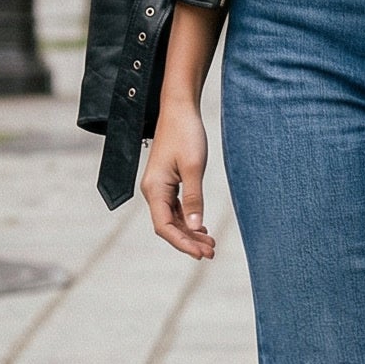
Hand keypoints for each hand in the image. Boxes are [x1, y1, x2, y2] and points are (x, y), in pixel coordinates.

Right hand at [141, 99, 214, 257]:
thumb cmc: (186, 134)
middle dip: (189, 241)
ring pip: (173, 219)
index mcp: (154, 189)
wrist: (180, 109)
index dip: (182, 243)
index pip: (164, 227)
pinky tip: (201, 227)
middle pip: (168, 226)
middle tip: (211, 252)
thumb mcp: (193, 168)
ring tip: (210, 243)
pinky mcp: (167, 182)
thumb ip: (194, 198)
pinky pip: (175, 208)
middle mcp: (153, 191)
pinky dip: (188, 219)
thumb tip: (194, 226)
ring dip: (190, 232)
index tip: (201, 253)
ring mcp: (159, 187)